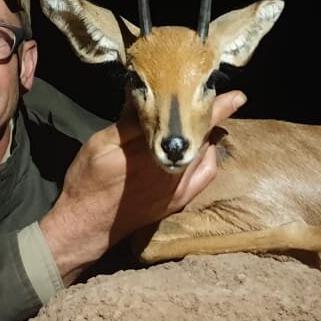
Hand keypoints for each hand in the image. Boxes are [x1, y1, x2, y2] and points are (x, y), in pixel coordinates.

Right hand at [40, 90, 246, 283]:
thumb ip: (128, 121)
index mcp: (150, 153)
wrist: (86, 226)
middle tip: (219, 98)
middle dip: (212, 115)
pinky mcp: (179, 200)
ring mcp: (178, 188)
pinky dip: (208, 156)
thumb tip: (147, 94)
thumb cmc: (87, 182)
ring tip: (205, 117)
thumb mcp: (100, 144)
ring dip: (209, 133)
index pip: (188, 122)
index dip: (212, 106)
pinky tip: (201, 146)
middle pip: (202, 136)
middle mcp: (171, 171)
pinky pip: (205, 175)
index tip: (234, 95)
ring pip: (206, 153)